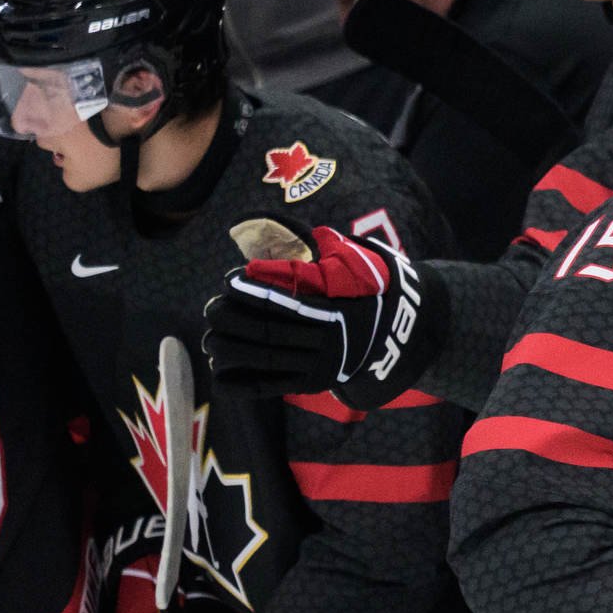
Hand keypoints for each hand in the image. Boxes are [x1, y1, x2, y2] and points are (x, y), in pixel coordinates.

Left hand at [203, 218, 439, 407]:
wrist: (401, 337)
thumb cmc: (371, 294)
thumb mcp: (358, 266)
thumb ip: (326, 248)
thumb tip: (289, 225)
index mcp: (336, 310)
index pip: (285, 300)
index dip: (253, 291)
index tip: (231, 280)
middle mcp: (327, 340)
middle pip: (268, 331)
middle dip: (233, 320)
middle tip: (212, 309)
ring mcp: (319, 365)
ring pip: (266, 360)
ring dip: (231, 351)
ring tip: (211, 339)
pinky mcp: (312, 383)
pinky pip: (271, 387)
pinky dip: (242, 383)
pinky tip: (218, 374)